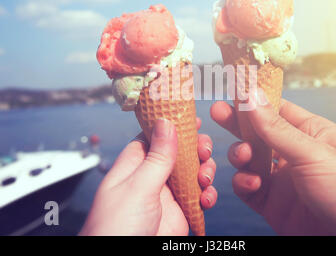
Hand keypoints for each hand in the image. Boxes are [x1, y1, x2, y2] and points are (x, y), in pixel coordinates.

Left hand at [80, 118, 216, 235]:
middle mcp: (151, 177)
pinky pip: (198, 196)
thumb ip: (157, 157)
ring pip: (192, 172)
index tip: (191, 118)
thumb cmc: (115, 230)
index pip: (154, 135)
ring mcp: (166, 195)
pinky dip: (207, 195)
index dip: (172, 125)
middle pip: (178, 152)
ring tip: (205, 178)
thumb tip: (166, 122)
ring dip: (204, 171)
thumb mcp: (139, 187)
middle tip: (204, 150)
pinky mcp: (180, 212)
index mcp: (134, 165)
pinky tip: (206, 199)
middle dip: (194, 149)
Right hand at [211, 94, 335, 234]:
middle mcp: (294, 154)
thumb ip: (276, 127)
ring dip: (240, 156)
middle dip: (237, 124)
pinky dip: (244, 183)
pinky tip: (252, 183)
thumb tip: (252, 96)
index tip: (234, 89)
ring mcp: (282, 179)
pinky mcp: (273, 203)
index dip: (254, 99)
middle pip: (258, 133)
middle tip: (218, 112)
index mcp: (310, 134)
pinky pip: (248, 188)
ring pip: (249, 160)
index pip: (277, 109)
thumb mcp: (312, 152)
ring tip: (244, 156)